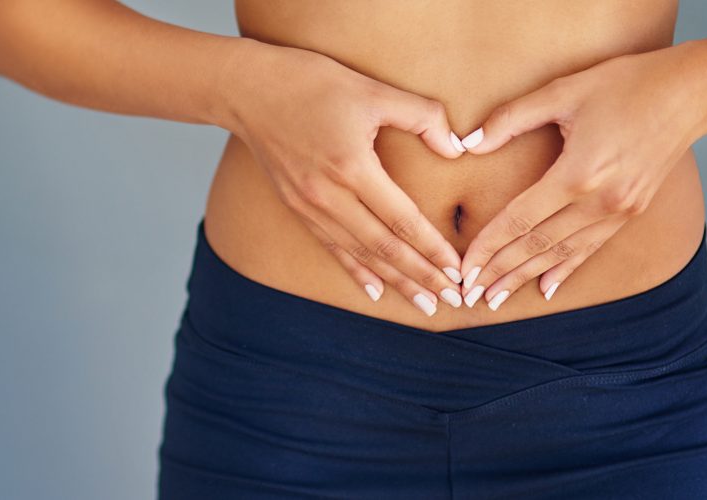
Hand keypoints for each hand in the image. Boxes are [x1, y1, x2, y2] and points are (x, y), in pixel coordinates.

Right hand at [220, 42, 467, 315]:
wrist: (248, 89)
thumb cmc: (311, 82)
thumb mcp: (373, 89)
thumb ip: (422, 117)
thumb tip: (456, 147)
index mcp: (350, 167)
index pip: (401, 219)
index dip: (432, 247)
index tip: (458, 269)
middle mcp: (327, 195)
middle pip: (383, 247)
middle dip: (421, 276)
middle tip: (453, 299)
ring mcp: (308, 205)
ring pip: (360, 253)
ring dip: (395, 281)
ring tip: (425, 302)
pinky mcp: (296, 207)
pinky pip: (331, 247)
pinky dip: (356, 271)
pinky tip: (376, 289)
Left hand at [455, 44, 706, 309]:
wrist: (693, 92)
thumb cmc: (628, 85)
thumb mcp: (563, 91)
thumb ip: (511, 118)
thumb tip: (468, 142)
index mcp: (578, 174)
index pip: (520, 220)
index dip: (488, 246)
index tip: (465, 267)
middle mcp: (600, 201)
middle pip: (538, 245)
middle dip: (500, 271)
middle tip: (470, 293)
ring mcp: (619, 210)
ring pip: (562, 253)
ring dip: (526, 276)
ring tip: (497, 296)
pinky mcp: (632, 211)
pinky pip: (591, 247)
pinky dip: (566, 268)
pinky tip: (546, 287)